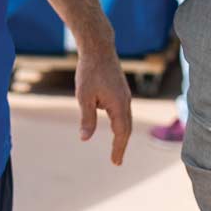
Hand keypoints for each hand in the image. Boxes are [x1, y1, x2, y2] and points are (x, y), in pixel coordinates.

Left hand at [74, 43, 132, 164]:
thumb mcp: (84, 97)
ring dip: (122, 135)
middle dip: (122, 145)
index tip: (115, 162)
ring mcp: (124, 95)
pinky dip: (121, 123)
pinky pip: (123, 112)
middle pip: (127, 128)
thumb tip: (85, 138)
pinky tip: (114, 126)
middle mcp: (125, 101)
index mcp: (119, 104)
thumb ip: (86, 119)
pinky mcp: (121, 90)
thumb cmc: (89, 71)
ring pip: (126, 119)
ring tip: (116, 147)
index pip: (121, 133)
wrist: (98, 48)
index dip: (119, 148)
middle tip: (116, 161)